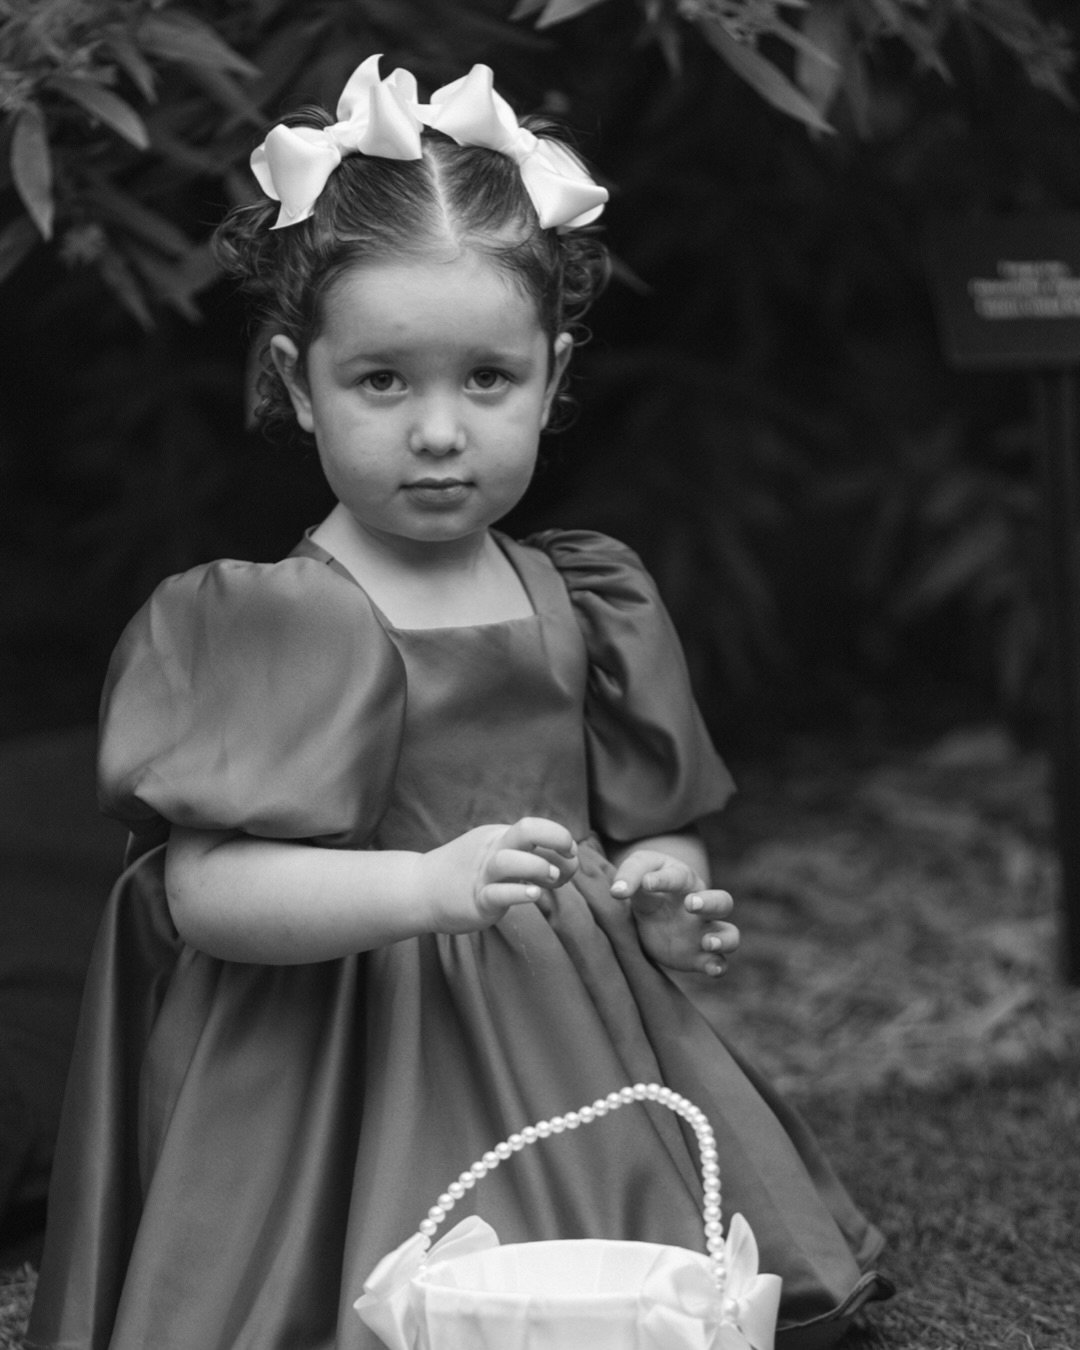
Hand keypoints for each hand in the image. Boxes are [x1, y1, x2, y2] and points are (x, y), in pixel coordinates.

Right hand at [419, 816, 578, 934]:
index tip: (570, 854)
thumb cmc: (467, 874)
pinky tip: (533, 894)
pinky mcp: (476, 900)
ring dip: (537, 867)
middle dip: (554, 837)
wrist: (420, 889)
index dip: (558, 836)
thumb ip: (528, 859)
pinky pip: (497, 893)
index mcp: (499, 837)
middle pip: (525, 830)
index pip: (533, 826)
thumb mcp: (496, 856)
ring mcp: (482, 875)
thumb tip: (567, 866)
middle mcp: (492, 851)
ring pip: (510, 861)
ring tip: (551, 878)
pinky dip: (518, 893)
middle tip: (569, 854)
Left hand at [610, 851, 738, 975]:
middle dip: (710, 903)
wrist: (649, 914)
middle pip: (722, 901)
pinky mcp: (700, 956)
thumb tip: (616, 891)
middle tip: (691, 904)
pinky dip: (718, 966)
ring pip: (729, 933)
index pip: (678, 877)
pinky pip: (719, 962)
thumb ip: (628, 878)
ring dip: (723, 938)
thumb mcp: (637, 873)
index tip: (646, 884)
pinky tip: (711, 969)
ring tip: (707, 942)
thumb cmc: (646, 886)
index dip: (663, 880)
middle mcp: (701, 906)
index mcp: (684, 880)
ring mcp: (703, 932)